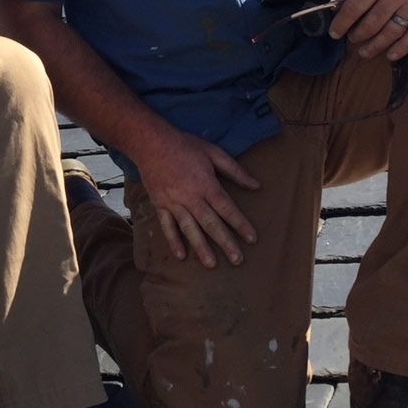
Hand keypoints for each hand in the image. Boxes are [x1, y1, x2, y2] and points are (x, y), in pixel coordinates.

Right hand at [134, 128, 258, 267]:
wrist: (151, 143)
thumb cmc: (185, 146)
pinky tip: (181, 256)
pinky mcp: (160, 205)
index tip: (252, 239)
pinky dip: (173, 241)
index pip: (227, 208)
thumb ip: (235, 170)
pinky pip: (167, 226)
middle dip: (225, 242)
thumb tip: (256, 185)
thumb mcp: (213, 152)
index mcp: (206, 184)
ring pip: (190, 228)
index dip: (240, 224)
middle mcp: (191, 197)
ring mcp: (174, 203)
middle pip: (211, 223)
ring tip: (211, 264)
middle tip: (237, 260)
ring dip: (201, 247)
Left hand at [328, 0, 407, 60]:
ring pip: (392, 32)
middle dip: (357, 35)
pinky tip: (391, 55)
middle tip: (351, 40)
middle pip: (372, 23)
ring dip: (376, 45)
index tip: (334, 32)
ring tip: (364, 52)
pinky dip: (403, 47)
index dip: (341, 23)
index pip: (354, 8)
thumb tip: (339, 4)